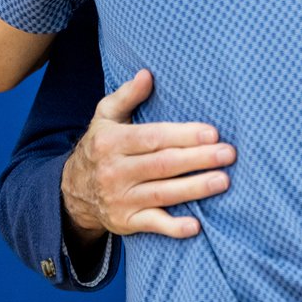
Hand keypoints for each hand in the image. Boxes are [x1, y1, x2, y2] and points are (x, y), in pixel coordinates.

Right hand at [60, 69, 235, 242]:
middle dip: (198, 160)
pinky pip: (152, 225)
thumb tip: (148, 74)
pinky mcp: (125, 222)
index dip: (183, 136)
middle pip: (163, 165)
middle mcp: (115, 171)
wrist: (72, 191)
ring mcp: (120, 199)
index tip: (212, 133)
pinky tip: (196, 225)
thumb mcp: (105, 116)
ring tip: (224, 181)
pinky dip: (173, 227)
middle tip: (229, 154)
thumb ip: (127, 95)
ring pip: (163, 194)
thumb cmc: (101, 146)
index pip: (153, 138)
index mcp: (112, 142)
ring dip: (195, 188)